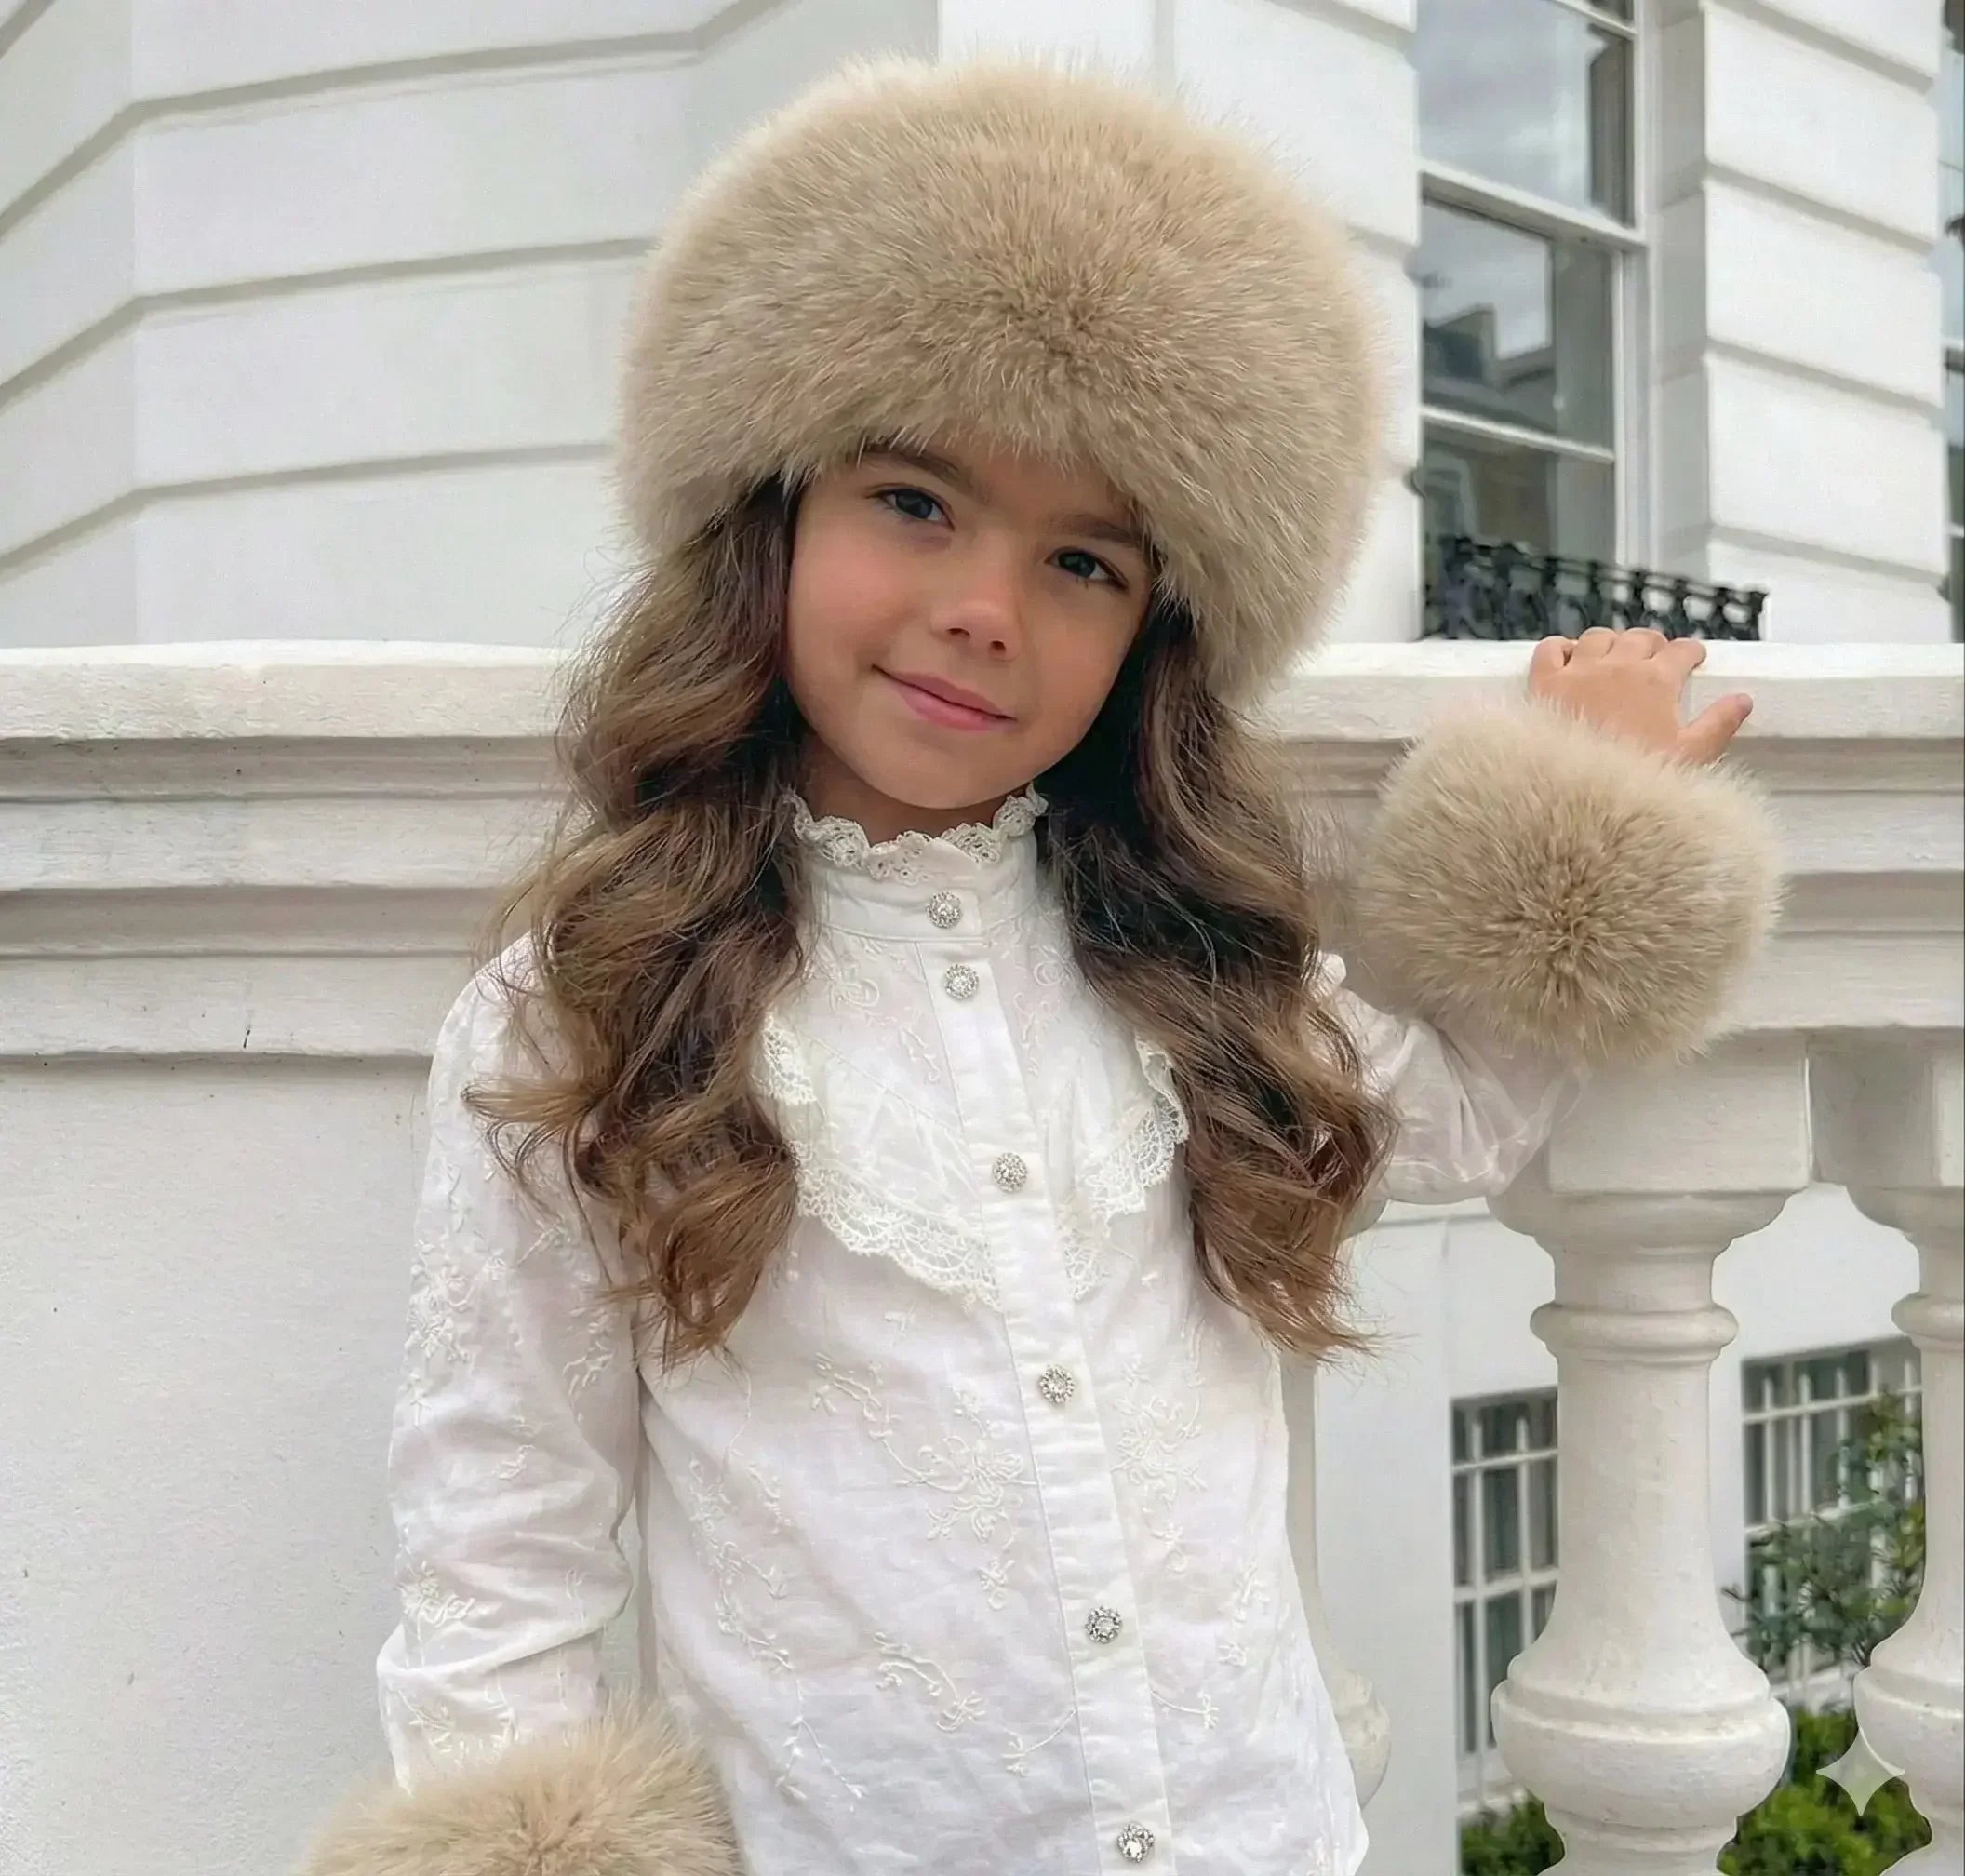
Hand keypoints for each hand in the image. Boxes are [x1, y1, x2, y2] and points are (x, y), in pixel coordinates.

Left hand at [1527, 627, 1752, 764]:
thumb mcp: (1690, 756)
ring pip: (1598, 638)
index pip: (1681, 651)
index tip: (1693, 658)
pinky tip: (1569, 657)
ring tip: (1616, 657)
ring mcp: (1578, 671)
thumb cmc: (1635, 779)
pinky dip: (1562, 648)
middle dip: (1653, 644)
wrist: (1575, 796)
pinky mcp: (1544, 683)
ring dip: (1612, 643)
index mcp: (1656, 681)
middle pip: (1639, 638)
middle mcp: (1618, 667)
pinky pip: (1550, 648)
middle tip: (1657, 657)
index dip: (1691, 652)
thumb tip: (1743, 700)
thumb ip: (1719, 724)